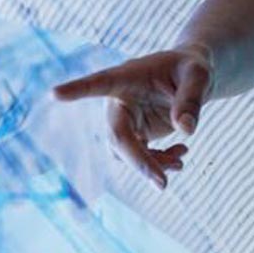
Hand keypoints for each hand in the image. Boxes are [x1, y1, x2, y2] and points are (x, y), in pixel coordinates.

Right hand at [50, 46, 211, 188]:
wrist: (192, 77)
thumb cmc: (191, 69)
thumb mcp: (198, 75)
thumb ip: (191, 98)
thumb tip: (186, 130)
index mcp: (127, 76)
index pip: (99, 82)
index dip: (77, 89)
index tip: (55, 93)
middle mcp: (118, 100)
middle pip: (117, 136)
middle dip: (138, 161)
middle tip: (162, 183)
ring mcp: (124, 119)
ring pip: (125, 153)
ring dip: (150, 165)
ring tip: (180, 162)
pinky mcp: (134, 134)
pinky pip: (138, 157)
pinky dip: (159, 163)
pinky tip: (179, 157)